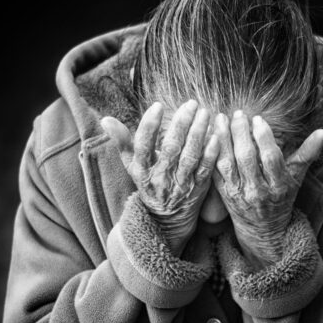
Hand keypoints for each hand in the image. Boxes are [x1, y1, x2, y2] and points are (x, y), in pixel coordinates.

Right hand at [100, 100, 218, 256]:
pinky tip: (216, 136)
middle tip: (191, 104)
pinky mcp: (198, 189)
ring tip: (205, 113)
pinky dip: (211, 154)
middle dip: (181, 124)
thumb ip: (121, 141)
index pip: (143, 145)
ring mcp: (180, 184)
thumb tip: (105, 119)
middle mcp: (160, 177)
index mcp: (142, 169)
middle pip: (170, 148)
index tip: (157, 106)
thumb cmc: (148, 183)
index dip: (149, 126)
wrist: (167, 219)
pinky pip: (205, 170)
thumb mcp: (132, 165)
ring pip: (190, 157)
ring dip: (198, 134)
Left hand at [212, 110, 322, 269]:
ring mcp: (239, 193)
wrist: (263, 229)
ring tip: (220, 118)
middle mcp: (257, 190)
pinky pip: (215, 171)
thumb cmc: (282, 198)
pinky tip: (209, 136)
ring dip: (223, 139)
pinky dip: (211, 153)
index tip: (258, 119)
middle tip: (238, 114)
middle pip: (247, 158)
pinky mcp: (223, 194)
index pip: (271, 158)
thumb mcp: (297, 178)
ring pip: (228, 163)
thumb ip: (308, 153)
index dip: (264, 138)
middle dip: (241, 133)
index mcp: (278, 185)